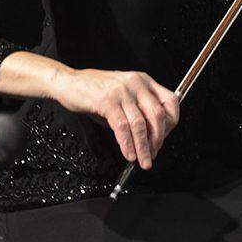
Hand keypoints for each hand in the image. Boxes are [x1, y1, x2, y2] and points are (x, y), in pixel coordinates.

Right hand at [53, 67, 179, 169]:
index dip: (171, 123)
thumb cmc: (95, 90)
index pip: (170, 100)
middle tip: (153, 154)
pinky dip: (127, 144)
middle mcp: (136, 83)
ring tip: (143, 161)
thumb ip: (137, 111)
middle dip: (158, 139)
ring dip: (143, 147)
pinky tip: (128, 154)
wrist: (70, 82)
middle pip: (158, 115)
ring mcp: (122, 91)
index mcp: (143, 80)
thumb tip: (150, 138)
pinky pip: (122, 127)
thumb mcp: (123, 96)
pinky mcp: (107, 101)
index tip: (164, 138)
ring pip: (140, 124)